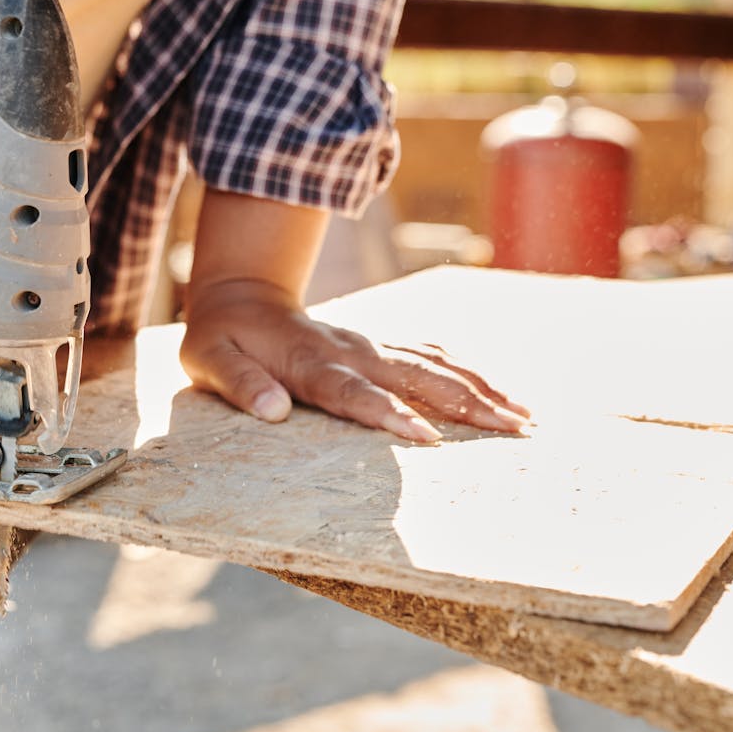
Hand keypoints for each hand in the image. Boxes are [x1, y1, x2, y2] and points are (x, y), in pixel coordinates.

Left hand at [180, 279, 530, 441]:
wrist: (240, 295)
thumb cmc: (221, 338)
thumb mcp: (208, 360)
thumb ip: (240, 383)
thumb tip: (273, 410)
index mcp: (309, 361)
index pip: (351, 392)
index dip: (388, 413)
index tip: (427, 436)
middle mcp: (349, 351)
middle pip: (413, 377)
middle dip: (465, 403)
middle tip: (512, 430)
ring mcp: (368, 345)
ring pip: (432, 365)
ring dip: (479, 389)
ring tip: (523, 416)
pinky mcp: (378, 345)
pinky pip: (429, 356)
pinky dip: (466, 374)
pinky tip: (497, 394)